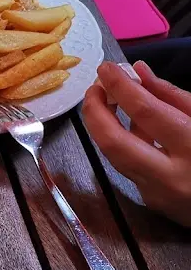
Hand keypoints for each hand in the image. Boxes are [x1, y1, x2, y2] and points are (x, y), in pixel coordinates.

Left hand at [82, 60, 190, 226]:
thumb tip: (138, 72)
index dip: (121, 87)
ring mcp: (157, 193)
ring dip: (102, 126)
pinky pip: (129, 166)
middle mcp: (171, 175)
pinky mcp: (151, 201)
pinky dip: (123, 143)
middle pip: (114, 142)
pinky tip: (125, 126)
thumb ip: (175, 97)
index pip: (147, 112)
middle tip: (94, 87)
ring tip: (103, 101)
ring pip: (115, 156)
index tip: (105, 68)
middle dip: (95, 112)